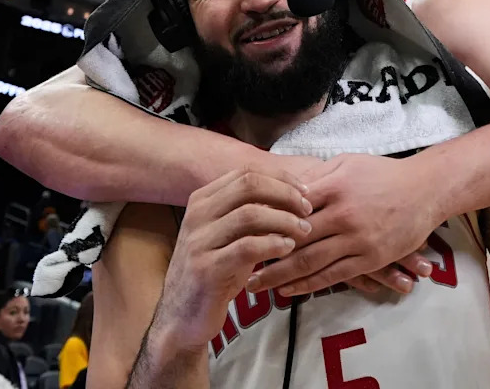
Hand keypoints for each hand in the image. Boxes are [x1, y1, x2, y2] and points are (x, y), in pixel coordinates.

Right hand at [153, 165, 312, 350]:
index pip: (246, 172)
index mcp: (202, 200)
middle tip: (306, 211)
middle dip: (285, 194)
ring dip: (285, 220)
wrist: (182, 316)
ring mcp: (199, 241)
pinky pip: (247, 247)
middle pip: (249, 186)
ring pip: (250, 214)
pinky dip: (273, 244)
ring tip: (303, 231)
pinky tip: (287, 249)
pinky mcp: (206, 269)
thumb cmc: (214, 272)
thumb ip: (250, 213)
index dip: (280, 179)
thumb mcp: (228, 235)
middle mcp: (197, 215)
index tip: (303, 191)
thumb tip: (291, 193)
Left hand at [246, 153, 439, 296]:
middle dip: (263, 254)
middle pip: (294, 239)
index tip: (241, 232)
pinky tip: (288, 290)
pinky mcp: (371, 258)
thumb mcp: (346, 163)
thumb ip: (315, 177)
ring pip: (310, 262)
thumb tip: (284, 189)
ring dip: (280, 276)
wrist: (425, 189)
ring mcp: (357, 239)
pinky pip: (334, 275)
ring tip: (256, 285)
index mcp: (333, 187)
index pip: (289, 206)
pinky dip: (308, 284)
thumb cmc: (382, 173)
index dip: (264, 220)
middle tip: (238, 265)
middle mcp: (343, 214)